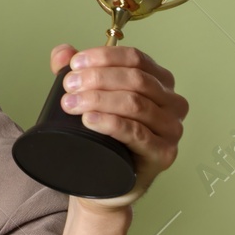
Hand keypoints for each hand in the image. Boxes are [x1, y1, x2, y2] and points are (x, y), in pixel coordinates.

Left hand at [51, 42, 189, 211]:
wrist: (102, 183)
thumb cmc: (101, 139)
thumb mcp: (86, 100)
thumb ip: (75, 73)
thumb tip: (63, 52)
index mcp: (158, 82)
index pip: (135, 59)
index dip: (103, 57)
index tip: (74, 64)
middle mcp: (171, 103)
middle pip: (135, 80)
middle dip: (97, 79)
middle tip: (68, 86)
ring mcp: (170, 129)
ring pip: (135, 104)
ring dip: (99, 100)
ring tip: (71, 104)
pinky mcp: (163, 154)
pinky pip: (137, 134)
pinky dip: (111, 123)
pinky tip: (90, 120)